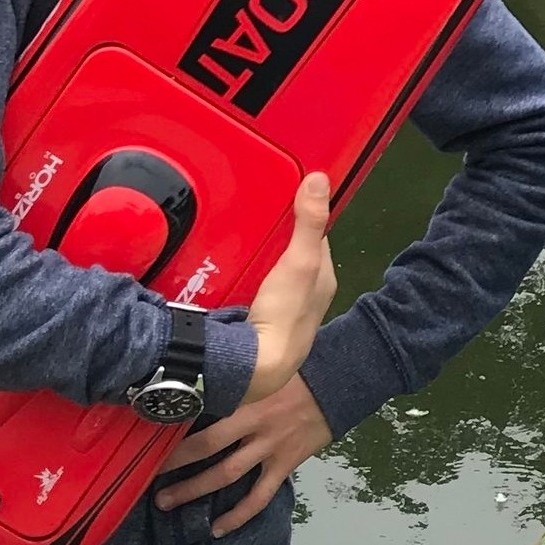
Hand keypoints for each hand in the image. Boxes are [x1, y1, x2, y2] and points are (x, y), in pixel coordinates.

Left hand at [157, 374, 330, 536]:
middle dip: (175, 464)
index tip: (148, 437)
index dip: (175, 426)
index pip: (203, 411)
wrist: (339, 385)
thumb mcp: (262, 366)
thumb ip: (234, 375)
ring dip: (195, 490)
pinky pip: (259, 496)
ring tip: (167, 504)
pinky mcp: (285, 464)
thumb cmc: (297, 371)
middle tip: (147, 477)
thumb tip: (199, 371)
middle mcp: (255, 425)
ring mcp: (271, 447)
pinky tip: (218, 529)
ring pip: (228, 474)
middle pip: (207, 447)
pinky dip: (239, 515)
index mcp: (247, 397)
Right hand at [247, 172, 335, 403]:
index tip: (282, 196)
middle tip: (249, 215)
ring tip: (232, 237)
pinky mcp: (255, 322)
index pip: (315, 237)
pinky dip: (240, 277)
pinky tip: (223, 269)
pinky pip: (248, 290)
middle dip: (274, 237)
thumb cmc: (283, 314)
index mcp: (321, 279)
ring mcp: (280, 311)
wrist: (254, 366)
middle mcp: (306, 296)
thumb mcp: (301, 262)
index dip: (301, 216)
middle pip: (290, 255)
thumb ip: (310, 223)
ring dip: (255, 258)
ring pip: (269, 273)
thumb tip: (320, 178)